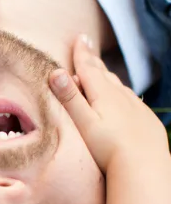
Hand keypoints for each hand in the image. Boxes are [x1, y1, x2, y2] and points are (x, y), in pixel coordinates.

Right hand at [48, 34, 168, 171]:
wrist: (144, 167)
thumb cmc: (108, 148)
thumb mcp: (83, 122)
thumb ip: (70, 98)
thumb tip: (56, 72)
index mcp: (104, 94)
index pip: (89, 68)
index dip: (82, 53)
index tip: (79, 37)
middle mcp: (122, 96)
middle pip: (104, 74)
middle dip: (93, 60)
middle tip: (86, 46)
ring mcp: (136, 107)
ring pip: (119, 86)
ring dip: (107, 76)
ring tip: (100, 70)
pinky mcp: (146, 120)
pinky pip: (131, 100)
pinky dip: (121, 93)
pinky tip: (122, 99)